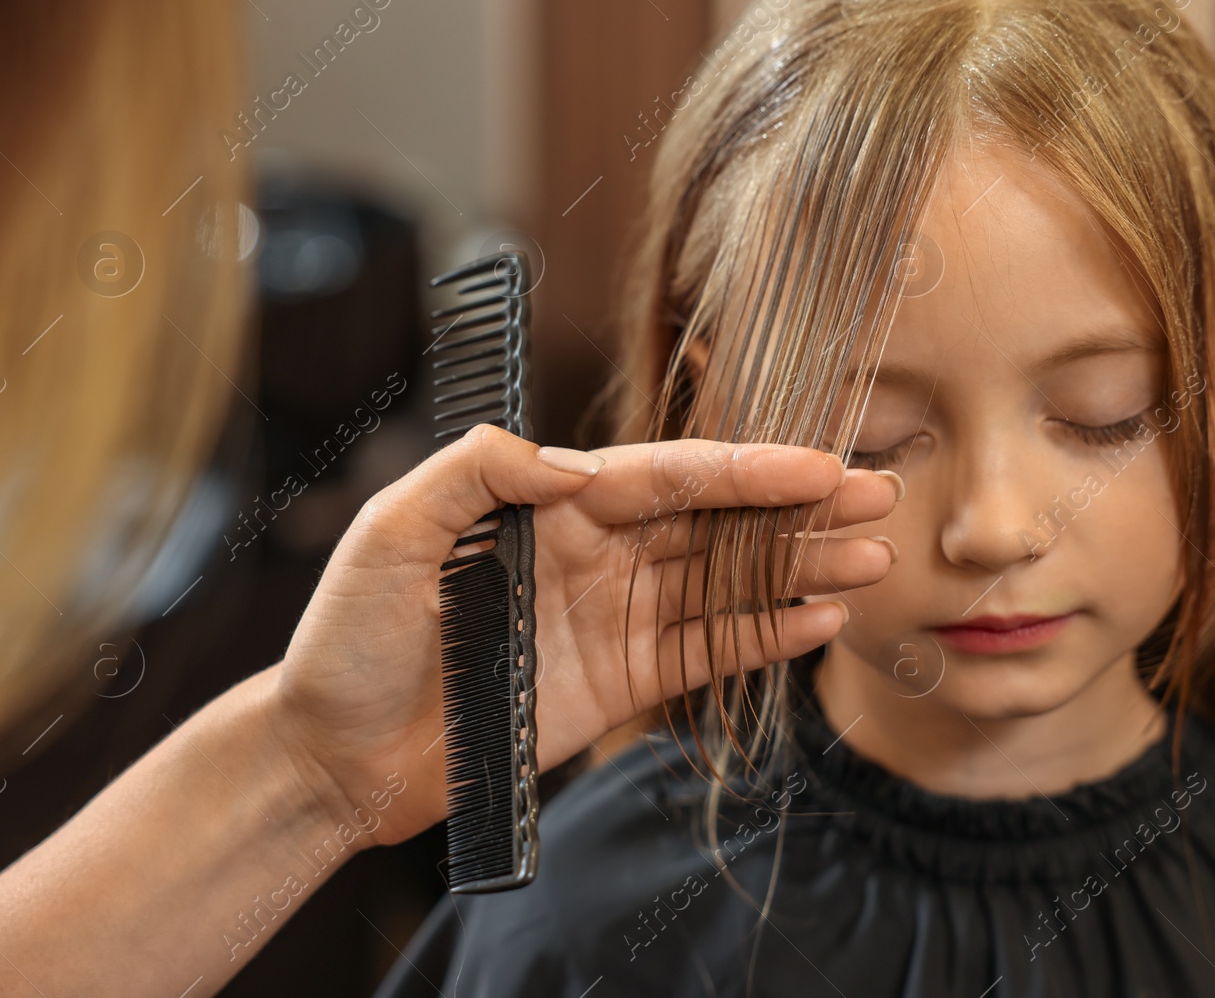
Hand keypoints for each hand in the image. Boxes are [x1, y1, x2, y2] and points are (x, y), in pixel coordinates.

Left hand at [269, 425, 899, 844]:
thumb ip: (474, 474)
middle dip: (799, 511)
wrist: (333, 755)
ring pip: (725, 584)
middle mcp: (593, 554)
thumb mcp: (389, 534)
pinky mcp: (619, 684)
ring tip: (872, 560)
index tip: (817, 465)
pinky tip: (819, 622)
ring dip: (799, 572)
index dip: (746, 470)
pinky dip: (763, 637)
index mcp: (549, 507)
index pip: (666, 477)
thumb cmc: (348, 639)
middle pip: (715, 523)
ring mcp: (612, 619)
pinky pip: (705, 653)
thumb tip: (571, 460)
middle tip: (881, 497)